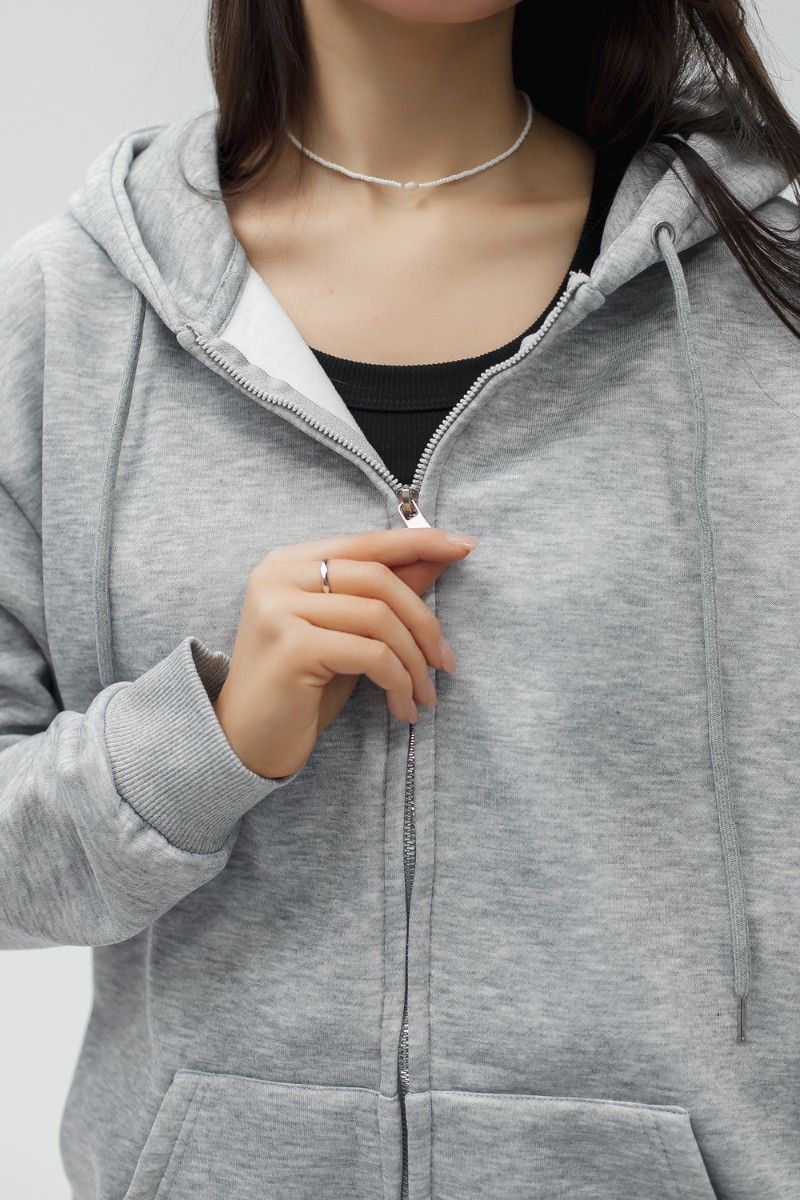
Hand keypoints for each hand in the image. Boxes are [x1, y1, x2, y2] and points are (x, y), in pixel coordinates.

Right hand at [211, 527, 478, 778]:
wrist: (246, 744)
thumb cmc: (300, 689)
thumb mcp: (349, 634)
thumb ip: (385, 592)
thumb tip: (439, 553)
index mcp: (289, 563)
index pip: (367, 542)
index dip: (419, 542)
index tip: (465, 547)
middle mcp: (278, 577)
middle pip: (379, 579)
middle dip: (424, 623)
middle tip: (446, 664)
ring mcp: (280, 609)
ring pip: (380, 618)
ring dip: (415, 662)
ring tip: (425, 695)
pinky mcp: (293, 646)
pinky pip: (371, 654)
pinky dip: (399, 681)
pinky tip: (402, 708)